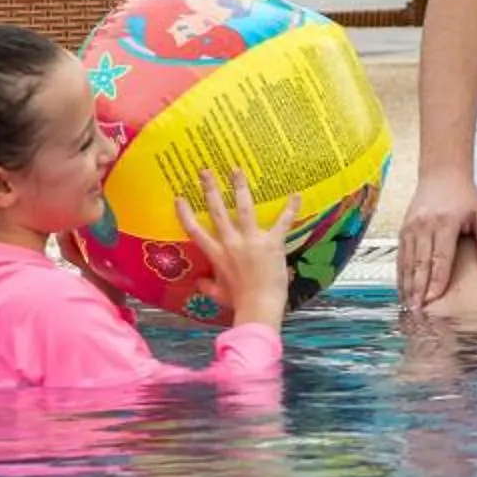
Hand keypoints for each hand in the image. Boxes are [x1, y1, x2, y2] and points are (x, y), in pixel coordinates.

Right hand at [178, 167, 298, 331]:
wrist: (259, 306)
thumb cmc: (238, 302)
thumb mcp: (218, 294)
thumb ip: (208, 286)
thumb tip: (198, 282)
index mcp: (217, 254)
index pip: (195, 231)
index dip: (185, 214)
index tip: (179, 198)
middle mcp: (231, 243)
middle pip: (217, 211)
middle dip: (211, 189)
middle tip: (205, 171)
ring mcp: (252, 240)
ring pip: (244, 208)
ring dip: (241, 187)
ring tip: (237, 170)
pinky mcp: (272, 242)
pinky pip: (282, 222)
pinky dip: (290, 209)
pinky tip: (296, 195)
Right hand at [398, 164, 476, 311]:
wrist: (441, 174)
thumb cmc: (465, 197)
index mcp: (445, 222)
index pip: (440, 257)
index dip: (436, 280)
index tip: (433, 300)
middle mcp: (424, 226)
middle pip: (420, 263)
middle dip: (418, 290)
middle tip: (417, 312)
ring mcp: (410, 228)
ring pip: (407, 262)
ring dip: (407, 286)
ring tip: (408, 308)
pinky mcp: (402, 230)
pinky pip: (400, 257)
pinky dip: (401, 276)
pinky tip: (403, 291)